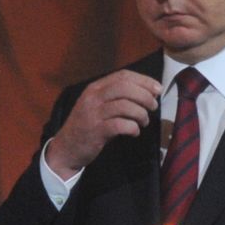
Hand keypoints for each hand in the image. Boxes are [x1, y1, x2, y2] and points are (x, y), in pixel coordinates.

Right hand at [45, 70, 162, 178]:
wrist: (66, 148)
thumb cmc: (88, 126)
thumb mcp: (98, 105)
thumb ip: (117, 96)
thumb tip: (148, 92)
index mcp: (95, 88)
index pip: (123, 76)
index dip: (144, 80)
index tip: (157, 89)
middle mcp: (93, 98)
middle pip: (125, 87)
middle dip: (145, 96)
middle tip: (153, 106)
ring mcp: (93, 114)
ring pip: (125, 105)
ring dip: (141, 114)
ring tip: (143, 122)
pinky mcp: (95, 131)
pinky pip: (120, 125)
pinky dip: (133, 128)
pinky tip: (134, 132)